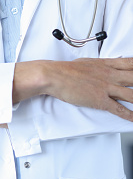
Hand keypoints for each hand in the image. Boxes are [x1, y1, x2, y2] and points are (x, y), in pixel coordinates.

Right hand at [14, 58, 132, 120]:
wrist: (54, 75)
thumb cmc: (66, 69)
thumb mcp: (87, 62)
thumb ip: (101, 65)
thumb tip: (108, 65)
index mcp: (106, 64)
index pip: (131, 63)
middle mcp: (110, 75)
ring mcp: (106, 87)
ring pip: (132, 95)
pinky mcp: (100, 100)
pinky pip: (119, 109)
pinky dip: (130, 116)